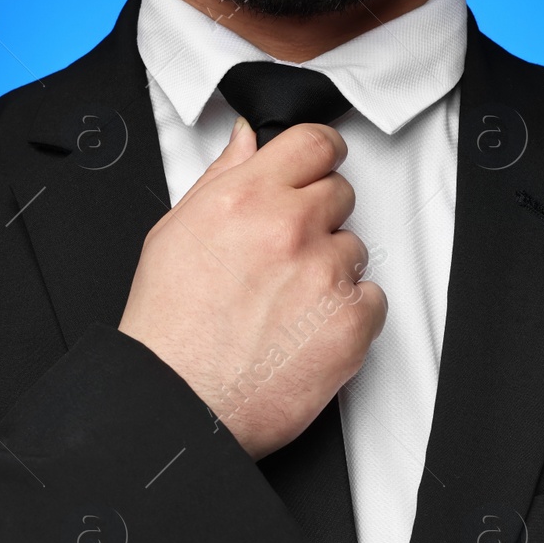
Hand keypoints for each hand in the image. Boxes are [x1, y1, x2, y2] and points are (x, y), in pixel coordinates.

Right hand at [118, 116, 386, 459]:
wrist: (180, 400)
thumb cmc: (170, 329)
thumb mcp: (174, 232)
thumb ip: (220, 177)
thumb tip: (247, 142)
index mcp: (246, 198)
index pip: (314, 143)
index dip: (319, 155)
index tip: (318, 169)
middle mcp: (290, 228)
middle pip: (339, 193)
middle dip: (318, 218)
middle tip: (284, 257)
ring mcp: (326, 274)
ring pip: (354, 249)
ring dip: (330, 270)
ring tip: (285, 305)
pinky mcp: (352, 321)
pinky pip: (372, 299)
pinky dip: (348, 315)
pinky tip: (305, 332)